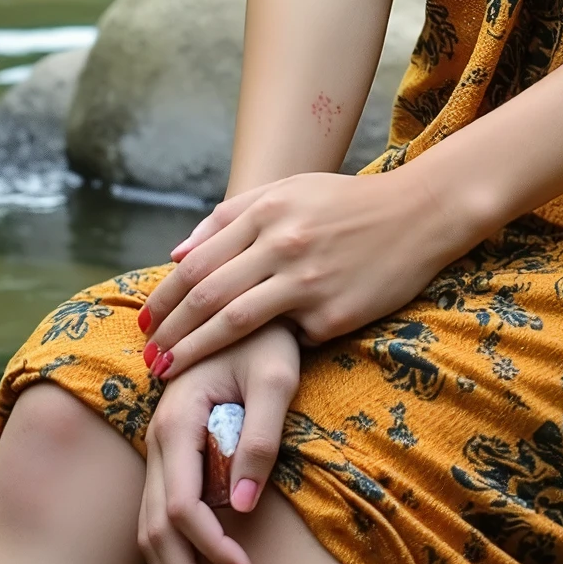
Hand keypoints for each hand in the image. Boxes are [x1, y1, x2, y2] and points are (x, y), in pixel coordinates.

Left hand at [137, 160, 476, 378]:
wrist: (418, 214)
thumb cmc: (347, 204)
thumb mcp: (290, 190)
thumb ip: (231, 216)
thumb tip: (178, 254)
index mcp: (268, 209)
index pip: (198, 260)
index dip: (164, 296)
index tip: (144, 322)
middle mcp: (283, 242)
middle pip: (206, 293)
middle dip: (168, 330)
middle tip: (147, 357)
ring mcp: (308, 280)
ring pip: (233, 322)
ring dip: (193, 351)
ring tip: (168, 373)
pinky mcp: (333, 314)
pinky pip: (287, 338)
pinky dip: (261, 353)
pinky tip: (241, 373)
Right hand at [139, 320, 300, 563]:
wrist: (248, 297)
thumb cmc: (269, 335)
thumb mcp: (277, 375)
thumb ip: (260, 436)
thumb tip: (244, 507)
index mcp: (178, 417)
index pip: (180, 501)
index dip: (208, 542)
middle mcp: (159, 435)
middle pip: (155, 524)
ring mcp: (160, 442)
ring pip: (149, 522)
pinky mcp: (171, 447)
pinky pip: (159, 507)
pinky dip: (170, 547)